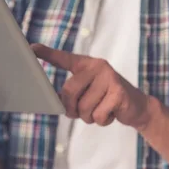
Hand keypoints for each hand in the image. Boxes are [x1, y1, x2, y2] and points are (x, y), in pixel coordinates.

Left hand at [31, 43, 150, 127]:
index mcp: (86, 65)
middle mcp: (97, 66)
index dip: (47, 53)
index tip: (31, 48)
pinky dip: (102, 121)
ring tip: (100, 110)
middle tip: (80, 112)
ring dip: (89, 117)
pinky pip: (98, 116)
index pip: (64, 58)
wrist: (137, 107)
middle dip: (72, 109)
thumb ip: (72, 93)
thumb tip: (54, 100)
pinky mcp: (119, 92)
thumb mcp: (87, 93)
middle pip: (69, 92)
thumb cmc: (105, 99)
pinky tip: (111, 113)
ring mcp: (109, 77)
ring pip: (84, 108)